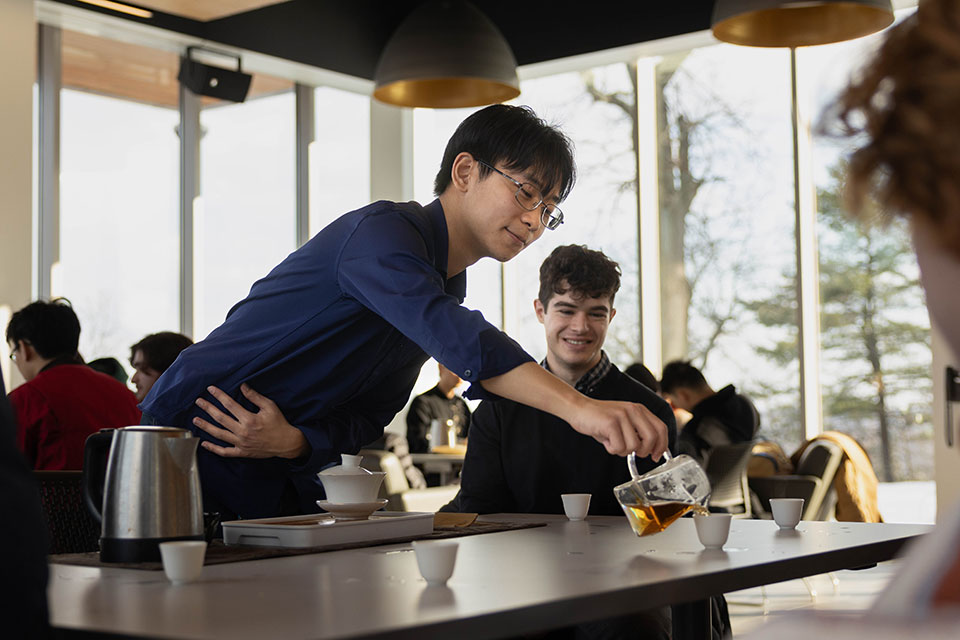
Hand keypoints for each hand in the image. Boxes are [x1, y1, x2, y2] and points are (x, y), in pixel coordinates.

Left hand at [193, 384, 308, 459]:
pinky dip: (213, 449)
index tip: (210, 389)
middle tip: (199, 401)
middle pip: (221, 418)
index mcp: (250, 419)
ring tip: (195, 420)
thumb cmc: (279, 423)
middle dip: (208, 408)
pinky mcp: (242, 452)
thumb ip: (255, 397)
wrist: (286, 443)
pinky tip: (204, 443)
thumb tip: (243, 387)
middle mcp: (243, 432)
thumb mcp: (270, 406)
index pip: (230, 405)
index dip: (219, 395)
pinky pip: (225, 452)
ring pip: (219, 434)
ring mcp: (241, 443)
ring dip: (206, 426)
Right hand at [569, 398, 668, 458]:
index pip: (661, 428)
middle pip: (652, 438)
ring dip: (623, 450)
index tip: (656, 456)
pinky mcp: (611, 423)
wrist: (578, 408)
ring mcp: (622, 416)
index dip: (661, 445)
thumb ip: (637, 432)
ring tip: (613, 442)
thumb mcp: (623, 421)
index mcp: (639, 409)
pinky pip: (618, 447)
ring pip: (634, 446)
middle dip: (644, 451)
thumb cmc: (599, 419)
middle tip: (633, 453)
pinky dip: (612, 449)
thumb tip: (649, 450)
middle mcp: (633, 410)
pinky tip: (606, 441)